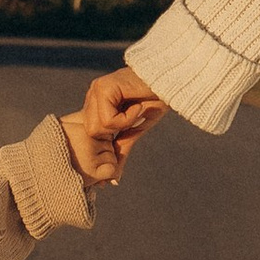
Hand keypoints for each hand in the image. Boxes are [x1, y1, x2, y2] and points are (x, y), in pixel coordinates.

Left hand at [65, 71, 167, 185]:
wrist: (169, 80)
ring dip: (122, 124)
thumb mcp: (135, 128)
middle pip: (91, 132)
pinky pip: (108, 119)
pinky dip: (126, 118)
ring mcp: (97, 90)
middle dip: (112, 135)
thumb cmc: (154, 99)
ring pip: (98, 127)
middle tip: (132, 122)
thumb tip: (114, 178)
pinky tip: (137, 105)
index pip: (90, 133)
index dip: (103, 147)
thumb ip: (121, 148)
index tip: (114, 162)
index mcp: (97, 104)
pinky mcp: (103, 88)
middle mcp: (93, 96)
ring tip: (136, 110)